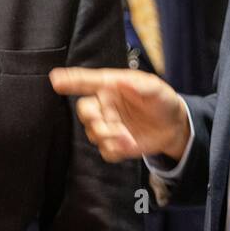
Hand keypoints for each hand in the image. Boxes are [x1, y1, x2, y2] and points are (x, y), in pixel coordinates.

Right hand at [49, 67, 189, 162]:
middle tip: (106, 125)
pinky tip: (128, 145)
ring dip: (108, 137)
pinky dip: (114, 150)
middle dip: (92, 119)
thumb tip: (122, 81)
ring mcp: (108, 125)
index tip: (56, 79)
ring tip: (127, 137)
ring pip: (93, 133)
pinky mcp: (114, 144)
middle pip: (84, 110)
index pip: (86, 81)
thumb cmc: (161, 100)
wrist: (174, 126)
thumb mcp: (155, 88)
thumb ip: (140, 84)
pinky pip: (104, 150)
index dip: (70, 80)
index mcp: (110, 86)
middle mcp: (105, 105)